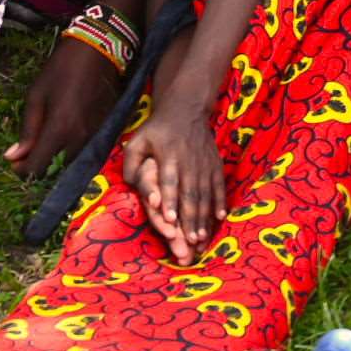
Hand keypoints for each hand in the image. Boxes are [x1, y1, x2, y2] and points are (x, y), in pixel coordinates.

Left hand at [7, 32, 121, 176]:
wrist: (98, 50)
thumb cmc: (61, 69)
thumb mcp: (36, 96)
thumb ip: (27, 130)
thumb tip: (13, 157)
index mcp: (59, 130)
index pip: (37, 168)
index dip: (22, 170)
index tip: (15, 161)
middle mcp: (79, 139)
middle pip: (55, 170)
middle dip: (39, 165)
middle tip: (27, 151)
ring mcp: (95, 135)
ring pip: (71, 161)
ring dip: (55, 159)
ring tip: (44, 143)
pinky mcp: (105, 128)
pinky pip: (84, 149)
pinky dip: (70, 149)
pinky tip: (63, 134)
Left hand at [123, 105, 222, 262]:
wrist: (186, 109)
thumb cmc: (157, 129)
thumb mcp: (137, 141)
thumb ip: (131, 165)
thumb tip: (132, 186)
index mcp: (168, 155)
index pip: (169, 181)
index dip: (170, 201)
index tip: (170, 220)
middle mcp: (189, 160)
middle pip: (190, 193)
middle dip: (190, 218)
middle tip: (189, 241)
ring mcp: (205, 163)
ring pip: (205, 193)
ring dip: (204, 216)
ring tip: (201, 238)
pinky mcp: (215, 164)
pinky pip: (219, 185)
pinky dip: (220, 202)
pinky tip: (219, 218)